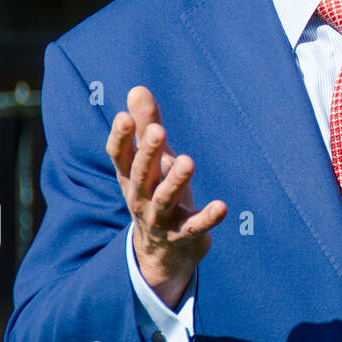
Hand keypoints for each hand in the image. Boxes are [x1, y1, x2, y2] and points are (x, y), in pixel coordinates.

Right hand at [106, 86, 226, 308]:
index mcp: (131, 178)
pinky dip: (207, 218)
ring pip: (165, 199)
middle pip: (141, 175)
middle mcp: (141, 198)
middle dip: (148, 153)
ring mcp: (161, 218)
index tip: (124, 117)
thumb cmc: (156, 191)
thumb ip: (146, 125)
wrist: (163, 252)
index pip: (119, 157)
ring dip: (175, 181)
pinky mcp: (183, 235)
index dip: (120, 138)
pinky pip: (194, 227)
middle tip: (158, 131)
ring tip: (188, 161)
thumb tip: (137, 89)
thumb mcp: (151, 160)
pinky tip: (222, 207)